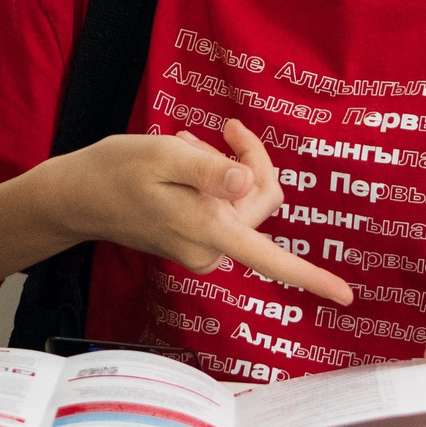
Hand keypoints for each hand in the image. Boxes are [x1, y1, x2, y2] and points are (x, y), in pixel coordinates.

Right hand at [40, 119, 351, 304]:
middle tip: (221, 129)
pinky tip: (182, 161)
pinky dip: (212, 178)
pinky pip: (226, 204)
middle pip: (262, 199)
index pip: (269, 259)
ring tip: (186, 148)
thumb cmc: (115, 171)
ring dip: (225, 167)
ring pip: (245, 198)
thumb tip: (245, 183)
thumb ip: (207, 169)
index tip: (347, 297)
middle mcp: (211, 247)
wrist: (78, 196)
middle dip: (247, 160)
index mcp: (207, 230)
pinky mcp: (197, 239)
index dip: (312, 278)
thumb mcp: (162, 155)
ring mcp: (204, 246)